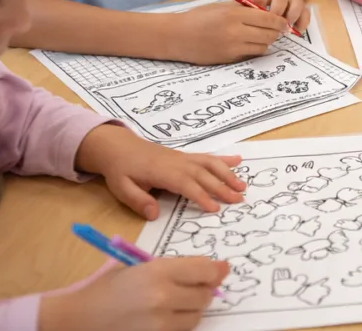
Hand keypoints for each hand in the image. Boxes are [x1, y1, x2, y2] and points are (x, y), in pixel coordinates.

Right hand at [40, 258, 229, 330]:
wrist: (78, 319)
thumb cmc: (107, 287)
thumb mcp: (138, 266)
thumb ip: (175, 266)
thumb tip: (213, 269)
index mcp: (158, 271)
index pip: (205, 270)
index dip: (215, 270)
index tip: (220, 269)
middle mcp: (162, 297)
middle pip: (204, 295)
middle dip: (203, 290)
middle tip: (192, 286)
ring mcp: (159, 323)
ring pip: (196, 316)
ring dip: (191, 308)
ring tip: (173, 302)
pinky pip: (181, 330)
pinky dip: (179, 323)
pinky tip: (164, 316)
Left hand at [75, 125, 246, 219]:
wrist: (119, 146)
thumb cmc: (121, 169)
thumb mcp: (122, 188)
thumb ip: (138, 201)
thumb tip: (154, 215)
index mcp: (163, 172)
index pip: (186, 185)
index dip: (201, 196)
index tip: (215, 208)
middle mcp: (178, 163)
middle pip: (204, 175)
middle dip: (222, 187)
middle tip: (239, 199)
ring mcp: (184, 158)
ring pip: (210, 164)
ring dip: (228, 174)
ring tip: (242, 186)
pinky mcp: (186, 156)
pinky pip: (207, 157)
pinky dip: (223, 159)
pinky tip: (238, 160)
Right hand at [162, 3, 288, 64]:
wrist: (176, 36)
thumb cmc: (198, 18)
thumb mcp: (221, 7)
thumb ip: (243, 9)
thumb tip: (265, 11)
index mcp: (234, 15)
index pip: (268, 19)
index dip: (279, 21)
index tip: (284, 22)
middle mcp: (236, 32)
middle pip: (269, 35)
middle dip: (276, 32)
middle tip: (277, 30)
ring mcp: (233, 48)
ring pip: (262, 47)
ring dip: (266, 42)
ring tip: (262, 37)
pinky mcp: (229, 59)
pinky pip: (250, 55)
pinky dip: (255, 50)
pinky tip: (250, 44)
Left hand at [243, 0, 310, 31]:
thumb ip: (245, 7)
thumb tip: (238, 25)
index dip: (257, 13)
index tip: (252, 24)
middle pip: (279, 4)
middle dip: (275, 20)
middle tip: (269, 32)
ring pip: (295, 5)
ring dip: (290, 19)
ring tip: (284, 30)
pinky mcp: (301, 1)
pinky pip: (305, 11)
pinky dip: (303, 22)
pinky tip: (297, 30)